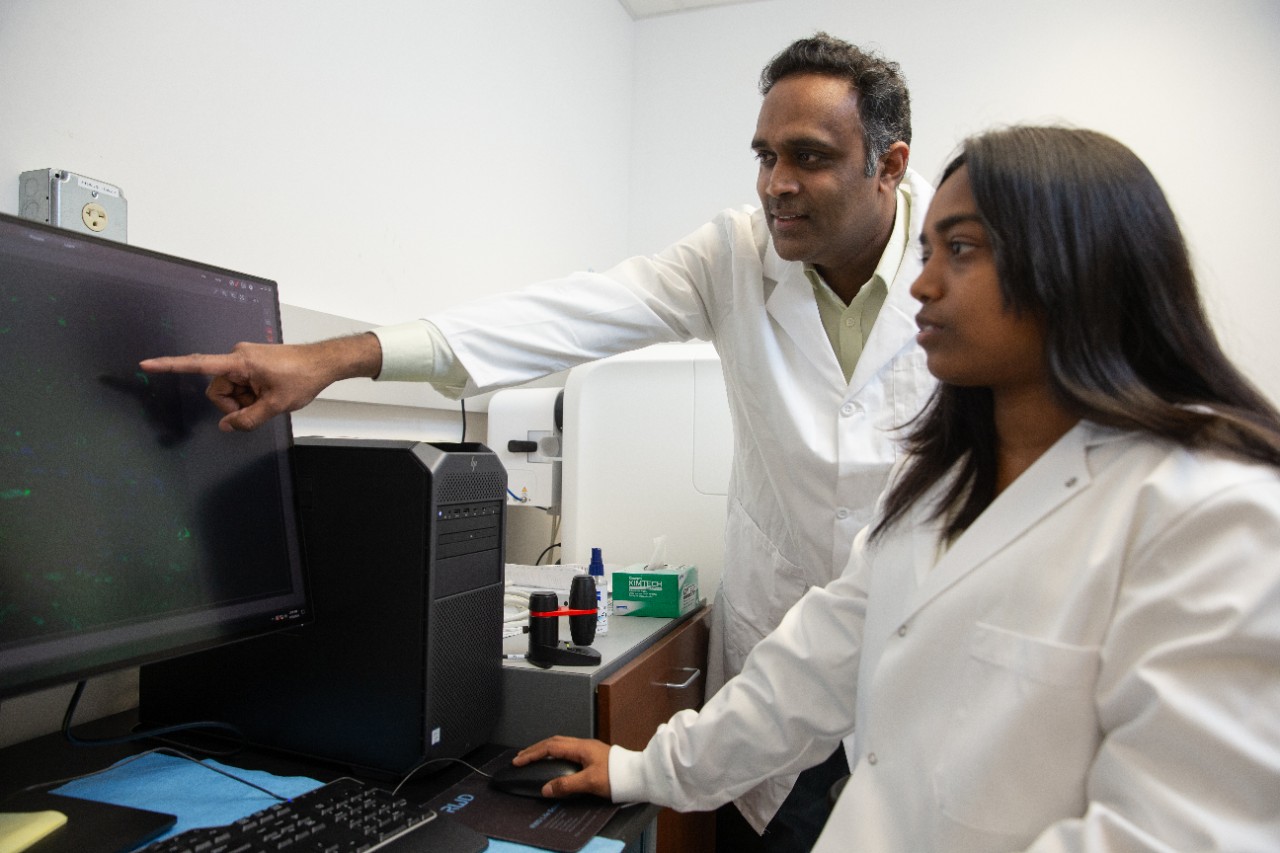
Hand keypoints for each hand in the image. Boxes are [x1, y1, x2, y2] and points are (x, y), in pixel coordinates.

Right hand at [139, 334, 381, 431]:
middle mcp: (237, 356)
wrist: (324, 362)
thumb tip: (227, 426)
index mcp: (239, 362)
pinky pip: (241, 384)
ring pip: (231, 390)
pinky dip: (251, 395)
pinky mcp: (252, 363)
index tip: (146, 364)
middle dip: (233, 404)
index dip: (170, 366)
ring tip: (269, 398)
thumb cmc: (301, 378)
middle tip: (260, 407)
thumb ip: (248, 419)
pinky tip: (270, 394)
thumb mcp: (275, 405)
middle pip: (218, 390)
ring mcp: (245, 359)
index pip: (198, 364)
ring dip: (245, 400)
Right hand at [514, 736, 612, 799]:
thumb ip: (566, 785)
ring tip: (534, 756)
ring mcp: (589, 749)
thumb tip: (546, 788)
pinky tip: (556, 760)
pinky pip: (568, 749)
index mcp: (580, 747)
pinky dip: (556, 753)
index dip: (532, 753)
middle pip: (554, 742)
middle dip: (535, 749)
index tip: (518, 760)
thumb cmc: (618, 776)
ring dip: (545, 749)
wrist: (638, 775)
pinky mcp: (594, 755)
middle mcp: (584, 745)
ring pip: (561, 744)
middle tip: (521, 756)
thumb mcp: (590, 782)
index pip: (550, 747)